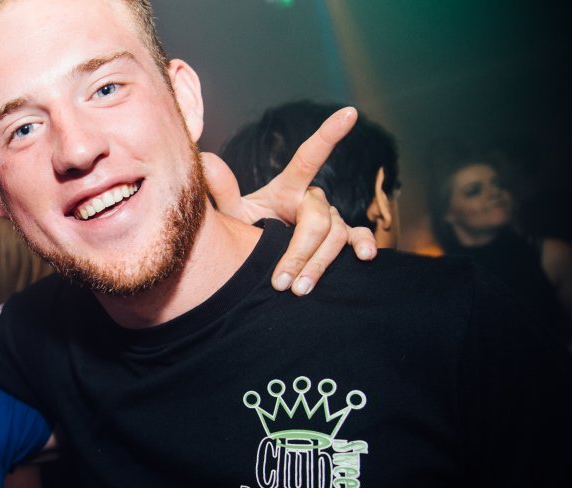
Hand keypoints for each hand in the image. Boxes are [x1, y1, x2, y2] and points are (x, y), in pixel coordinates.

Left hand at [203, 106, 377, 295]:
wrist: (257, 259)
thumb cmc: (248, 232)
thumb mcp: (234, 215)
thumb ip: (223, 191)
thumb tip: (206, 159)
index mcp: (289, 188)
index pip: (309, 157)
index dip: (328, 135)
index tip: (348, 113)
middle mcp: (313, 199)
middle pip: (318, 220)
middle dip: (299, 252)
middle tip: (282, 282)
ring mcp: (330, 218)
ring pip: (335, 236)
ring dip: (317, 264)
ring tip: (299, 290)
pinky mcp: (341, 238)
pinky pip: (357, 237)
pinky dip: (364, 244)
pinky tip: (365, 257)